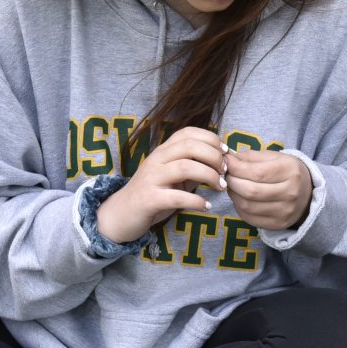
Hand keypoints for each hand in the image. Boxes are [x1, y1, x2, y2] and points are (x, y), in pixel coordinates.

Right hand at [95, 126, 225, 243]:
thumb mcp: (173, 176)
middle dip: (214, 157)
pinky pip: (178, 197)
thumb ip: (192, 167)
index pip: (188, 133)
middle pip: (190, 146)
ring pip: (185, 167)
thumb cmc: (153, 193)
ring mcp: (152, 178)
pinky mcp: (149, 199)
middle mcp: (157, 160)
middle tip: (224, 172)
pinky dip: (197, 201)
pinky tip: (206, 207)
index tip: (226, 153)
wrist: (120, 214)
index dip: (212, 139)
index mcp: (163, 151)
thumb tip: (220, 161)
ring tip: (220, 187)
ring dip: (209, 176)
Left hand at [225, 148, 311, 229]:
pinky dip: (239, 207)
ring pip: (247, 206)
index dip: (236, 168)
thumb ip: (251, 157)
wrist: (307, 194)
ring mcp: (285, 211)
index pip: (257, 172)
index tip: (227, 163)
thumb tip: (228, 159)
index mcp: (291, 171)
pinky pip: (249, 218)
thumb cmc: (287, 172)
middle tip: (226, 175)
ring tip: (232, 186)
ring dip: (233, 195)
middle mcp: (290, 192)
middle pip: (250, 191)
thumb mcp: (275, 158)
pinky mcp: (278, 224)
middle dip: (232, 182)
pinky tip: (240, 198)